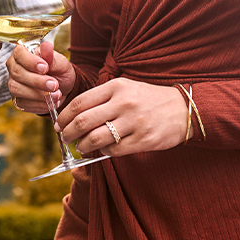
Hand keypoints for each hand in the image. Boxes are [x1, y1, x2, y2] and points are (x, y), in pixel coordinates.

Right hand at [5, 41, 74, 112]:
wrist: (64, 88)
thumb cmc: (59, 71)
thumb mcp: (60, 62)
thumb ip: (51, 56)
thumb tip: (46, 46)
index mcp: (23, 53)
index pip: (19, 54)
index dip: (31, 61)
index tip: (45, 68)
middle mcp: (14, 67)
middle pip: (17, 73)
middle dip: (37, 81)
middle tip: (54, 85)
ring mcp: (14, 83)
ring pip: (17, 89)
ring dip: (38, 94)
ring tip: (56, 95)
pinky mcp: (17, 99)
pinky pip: (22, 103)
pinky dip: (39, 104)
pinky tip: (51, 103)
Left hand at [53, 78, 190, 155]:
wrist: (182, 109)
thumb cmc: (148, 99)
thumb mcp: (125, 88)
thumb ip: (101, 98)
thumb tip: (73, 116)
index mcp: (116, 87)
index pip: (80, 102)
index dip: (64, 116)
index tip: (58, 124)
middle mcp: (123, 103)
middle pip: (83, 121)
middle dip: (68, 133)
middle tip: (64, 138)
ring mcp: (133, 122)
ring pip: (95, 138)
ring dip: (82, 146)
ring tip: (81, 147)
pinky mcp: (142, 139)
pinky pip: (113, 150)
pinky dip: (103, 152)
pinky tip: (102, 149)